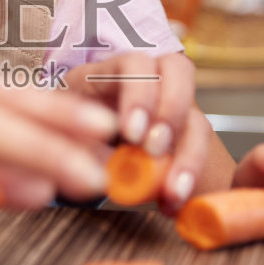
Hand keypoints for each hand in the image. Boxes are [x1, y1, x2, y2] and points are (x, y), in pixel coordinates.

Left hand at [66, 51, 218, 211]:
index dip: (139, 94)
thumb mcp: (65, 141)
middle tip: (155, 150)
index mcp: (105, 74)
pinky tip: (175, 200)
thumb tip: (108, 168)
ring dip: (189, 153)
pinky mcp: (181, 133)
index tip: (132, 132)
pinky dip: (190, 175)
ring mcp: (167, 106)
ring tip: (172, 190)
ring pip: (196, 114)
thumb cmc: (65, 141)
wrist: (69, 155)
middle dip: (171, 111)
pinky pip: (198, 149)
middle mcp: (145, 80)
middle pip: (178, 71)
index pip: (133, 64)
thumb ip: (85, 151)